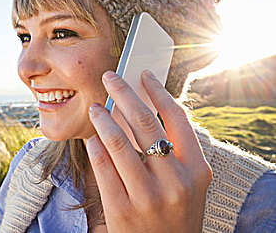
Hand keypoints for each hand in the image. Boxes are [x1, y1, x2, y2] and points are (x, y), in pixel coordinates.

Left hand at [85, 70, 211, 232]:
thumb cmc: (175, 213)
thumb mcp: (188, 183)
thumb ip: (174, 150)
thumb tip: (143, 107)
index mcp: (196, 170)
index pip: (177, 117)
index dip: (158, 90)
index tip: (143, 75)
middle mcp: (175, 181)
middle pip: (145, 122)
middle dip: (124, 93)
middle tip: (109, 77)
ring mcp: (147, 197)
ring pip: (118, 142)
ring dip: (103, 118)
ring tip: (96, 106)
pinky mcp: (121, 209)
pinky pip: (102, 167)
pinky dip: (95, 146)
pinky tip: (92, 136)